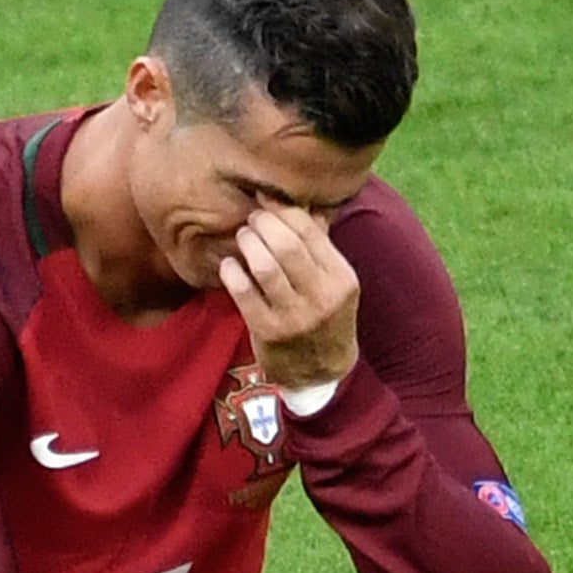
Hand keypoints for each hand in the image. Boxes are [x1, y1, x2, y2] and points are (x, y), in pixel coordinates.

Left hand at [219, 205, 359, 388]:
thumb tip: (298, 201)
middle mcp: (322, 297)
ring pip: (264, 266)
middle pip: (287, 245)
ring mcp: (295, 316)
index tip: (268, 200)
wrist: (321, 372)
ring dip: (248, 243)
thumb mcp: (335, 282)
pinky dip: (232, 272)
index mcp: (342, 279)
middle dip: (263, 224)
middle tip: (253, 219)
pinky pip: (244, 292)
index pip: (311, 232)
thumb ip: (319, 244)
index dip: (284, 210)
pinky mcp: (269, 332)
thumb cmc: (325, 316)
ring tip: (244, 237)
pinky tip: (230, 265)